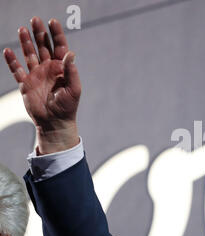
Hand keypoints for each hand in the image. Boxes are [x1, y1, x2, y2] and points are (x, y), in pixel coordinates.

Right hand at [3, 17, 80, 153]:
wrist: (55, 122)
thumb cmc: (68, 106)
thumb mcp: (74, 88)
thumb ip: (71, 71)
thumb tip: (70, 53)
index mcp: (62, 68)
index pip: (59, 47)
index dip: (56, 34)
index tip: (52, 22)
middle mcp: (49, 69)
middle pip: (43, 47)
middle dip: (39, 33)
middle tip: (35, 20)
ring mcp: (36, 75)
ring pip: (30, 54)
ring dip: (26, 43)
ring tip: (22, 29)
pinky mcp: (26, 84)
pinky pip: (17, 70)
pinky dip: (12, 61)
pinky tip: (8, 51)